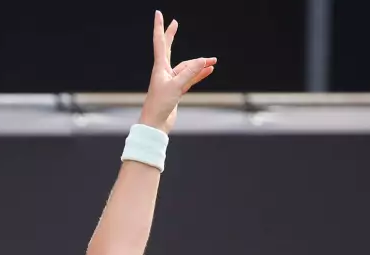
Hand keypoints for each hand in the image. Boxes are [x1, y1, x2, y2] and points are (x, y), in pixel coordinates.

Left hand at [139, 11, 216, 133]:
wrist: (155, 125)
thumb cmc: (159, 106)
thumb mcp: (176, 87)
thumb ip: (190, 73)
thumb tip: (203, 60)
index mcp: (159, 68)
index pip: (160, 43)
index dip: (160, 28)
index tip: (159, 14)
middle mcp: (164, 72)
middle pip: (168, 49)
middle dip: (172, 36)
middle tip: (174, 23)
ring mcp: (170, 81)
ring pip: (186, 67)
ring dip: (199, 64)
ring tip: (213, 61)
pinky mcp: (176, 91)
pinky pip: (190, 79)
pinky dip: (199, 74)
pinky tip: (209, 70)